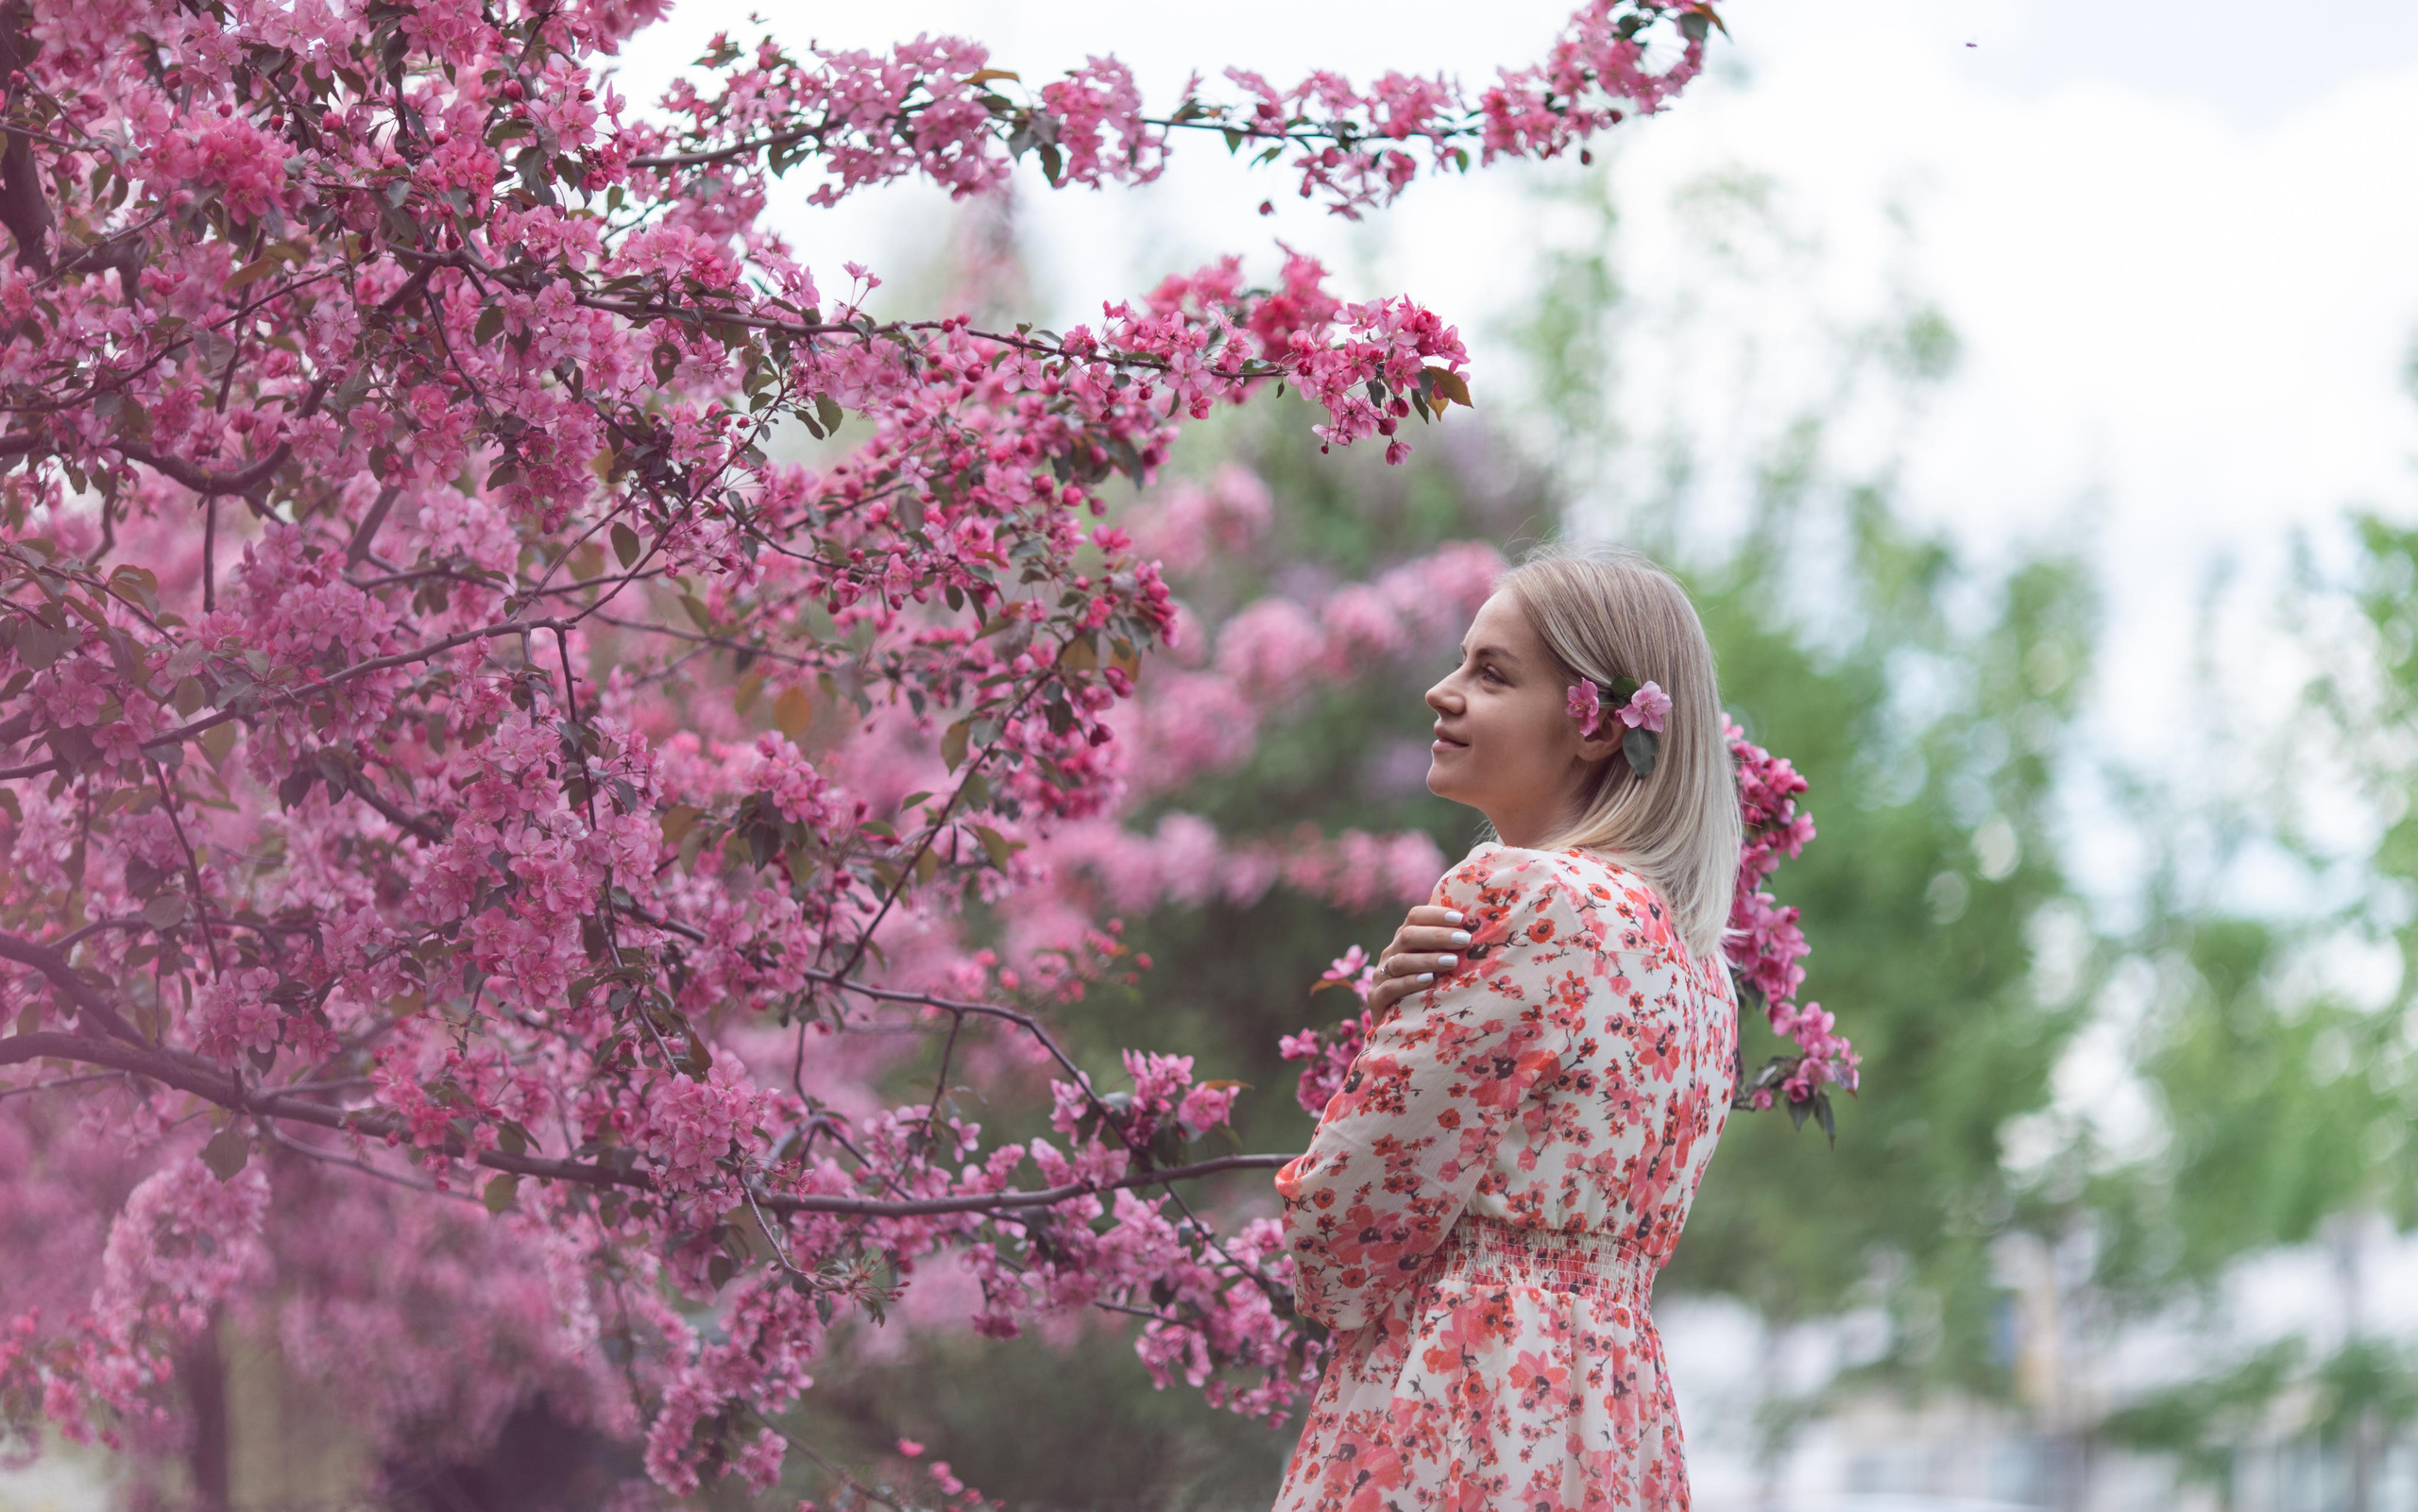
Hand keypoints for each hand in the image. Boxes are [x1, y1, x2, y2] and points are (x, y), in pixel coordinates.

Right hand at [1366, 905, 1472, 1020]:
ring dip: (1428, 959)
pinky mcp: (1375, 998)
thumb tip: (1480, 933)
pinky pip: (1390, 987)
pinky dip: (1409, 982)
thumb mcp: (1436, 967)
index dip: (1435, 914)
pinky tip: (1428, 980)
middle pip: (1408, 936)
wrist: (1398, 1029)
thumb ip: (1448, 949)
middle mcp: (1390, 954)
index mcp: (1404, 941)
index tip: (1461, 918)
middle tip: (1464, 940)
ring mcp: (1381, 976)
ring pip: (1400, 961)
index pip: (1414, 917)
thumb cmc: (1426, 992)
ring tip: (1452, 962)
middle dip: (1438, 935)